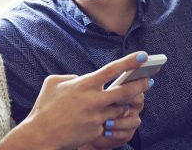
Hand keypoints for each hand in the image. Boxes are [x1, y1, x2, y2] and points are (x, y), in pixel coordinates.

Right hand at [12, 52, 150, 149]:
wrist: (41, 135)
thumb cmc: (45, 107)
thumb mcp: (53, 83)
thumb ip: (70, 77)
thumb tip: (81, 77)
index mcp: (84, 85)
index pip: (112, 70)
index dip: (129, 62)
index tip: (143, 56)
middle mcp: (94, 100)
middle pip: (125, 92)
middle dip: (140, 85)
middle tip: (149, 80)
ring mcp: (97, 117)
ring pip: (120, 109)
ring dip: (125, 105)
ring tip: (130, 100)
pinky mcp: (97, 132)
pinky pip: (109, 124)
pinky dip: (110, 120)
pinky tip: (109, 119)